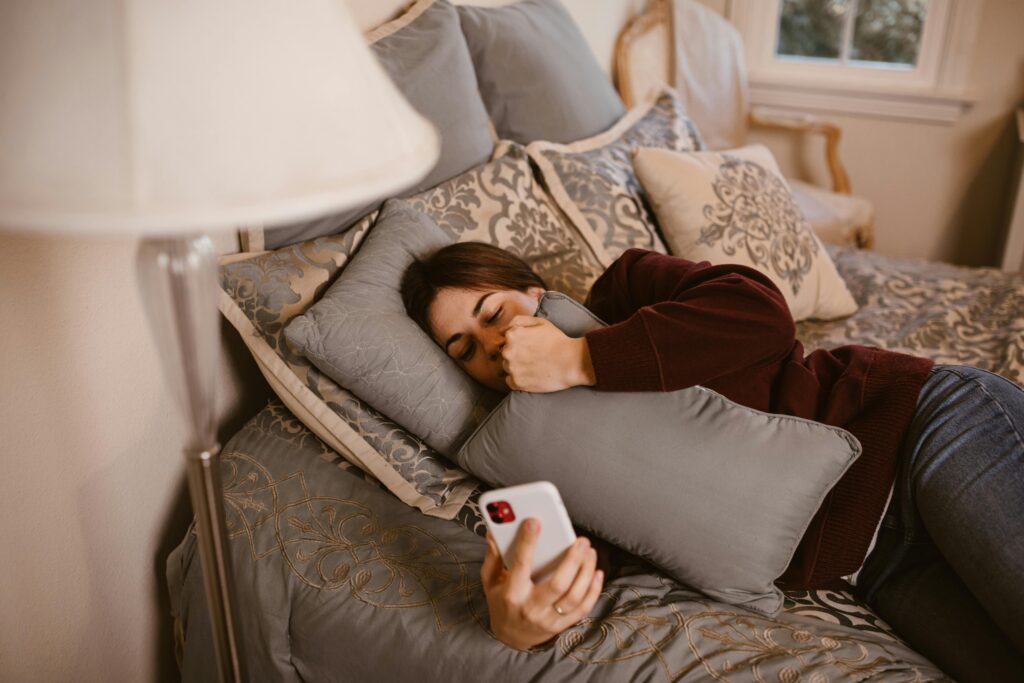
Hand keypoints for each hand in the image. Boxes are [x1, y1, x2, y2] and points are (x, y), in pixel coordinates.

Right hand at [481, 519, 603, 650]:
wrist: (509, 638)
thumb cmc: (501, 603)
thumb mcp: (491, 582)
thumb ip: (493, 558)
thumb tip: (494, 534)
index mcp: (512, 593)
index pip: (521, 565)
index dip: (528, 542)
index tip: (535, 522)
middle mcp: (531, 607)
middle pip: (557, 584)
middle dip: (572, 560)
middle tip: (581, 541)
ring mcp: (548, 619)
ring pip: (574, 596)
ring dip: (586, 572)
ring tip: (590, 552)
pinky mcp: (561, 625)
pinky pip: (582, 609)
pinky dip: (593, 590)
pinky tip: (597, 572)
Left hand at [501, 316, 595, 391]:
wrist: (571, 362)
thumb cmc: (557, 340)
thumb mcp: (539, 322)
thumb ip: (518, 321)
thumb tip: (502, 330)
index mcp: (512, 335)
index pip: (507, 339)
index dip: (520, 342)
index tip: (532, 346)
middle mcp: (508, 351)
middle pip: (506, 353)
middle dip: (517, 354)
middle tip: (534, 356)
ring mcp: (511, 368)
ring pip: (507, 367)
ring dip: (517, 367)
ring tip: (534, 366)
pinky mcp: (517, 382)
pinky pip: (510, 381)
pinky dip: (518, 379)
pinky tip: (531, 375)